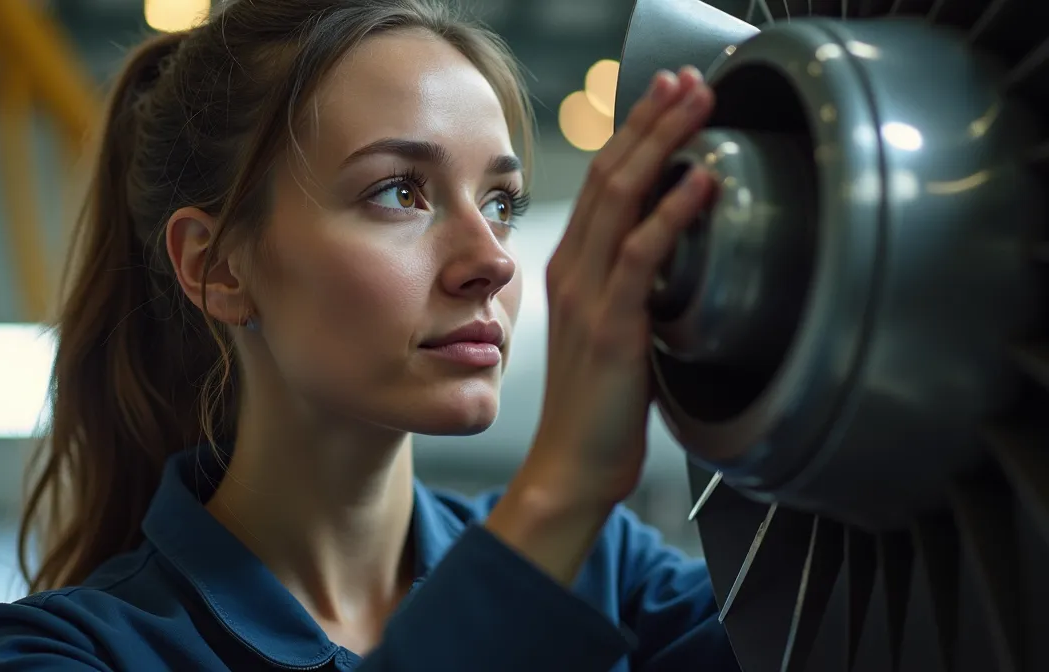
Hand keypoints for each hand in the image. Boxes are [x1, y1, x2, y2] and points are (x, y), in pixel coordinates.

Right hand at [530, 66, 715, 506]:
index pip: (601, 184)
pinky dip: (673, 211)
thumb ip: (630, 287)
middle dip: (650, 120)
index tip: (664, 96)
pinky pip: (643, 255)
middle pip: (610, 175)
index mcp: (570, 270)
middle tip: (686, 79)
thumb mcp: (612, 330)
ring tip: (698, 104)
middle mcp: (572, 272)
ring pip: (623, 199)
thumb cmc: (597, 407)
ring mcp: (588, 296)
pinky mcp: (613, 326)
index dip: (633, 134)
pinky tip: (701, 180)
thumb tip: (672, 255)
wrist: (571, 465)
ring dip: (663, 144)